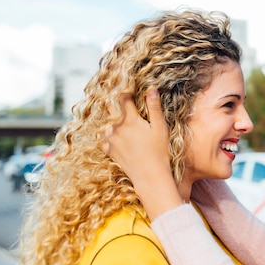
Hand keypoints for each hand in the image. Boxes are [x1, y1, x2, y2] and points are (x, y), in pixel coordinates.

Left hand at [104, 89, 183, 219]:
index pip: (123, 98)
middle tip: (118, 99)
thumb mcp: (160, 127)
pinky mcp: (109, 150)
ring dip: (111, 120)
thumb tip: (151, 89)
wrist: (149, 175)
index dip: (125, 92)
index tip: (128, 89)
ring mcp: (110, 139)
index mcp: (130, 119)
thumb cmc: (159, 151)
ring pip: (107, 123)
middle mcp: (116, 127)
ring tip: (118, 119)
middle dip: (114, 102)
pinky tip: (115, 136)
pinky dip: (108, 135)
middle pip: (111, 108)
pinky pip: (104, 138)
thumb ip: (154, 107)